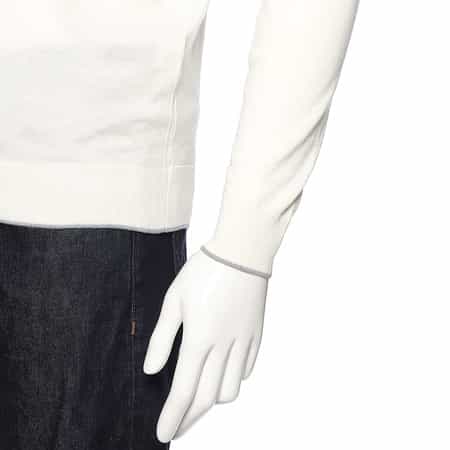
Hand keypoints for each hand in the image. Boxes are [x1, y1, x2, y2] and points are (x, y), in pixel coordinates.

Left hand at [143, 250, 267, 441]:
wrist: (241, 252)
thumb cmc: (204, 271)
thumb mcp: (173, 300)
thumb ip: (162, 338)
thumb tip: (152, 370)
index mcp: (199, 339)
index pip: (183, 391)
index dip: (172, 417)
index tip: (164, 434)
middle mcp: (224, 347)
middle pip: (208, 398)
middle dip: (190, 419)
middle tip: (178, 427)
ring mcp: (243, 342)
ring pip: (231, 390)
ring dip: (213, 400)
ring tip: (200, 397)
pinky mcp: (256, 335)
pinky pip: (247, 369)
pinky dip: (233, 380)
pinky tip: (223, 373)